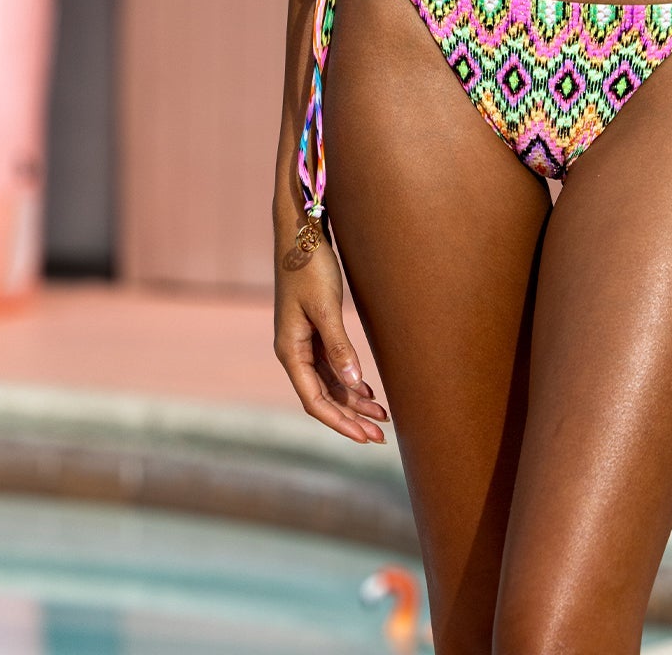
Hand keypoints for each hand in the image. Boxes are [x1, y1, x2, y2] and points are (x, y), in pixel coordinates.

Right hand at [274, 233, 388, 443]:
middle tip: (381, 436)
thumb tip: (353, 383)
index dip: (340, 422)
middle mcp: (294, 351)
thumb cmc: (310, 267)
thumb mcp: (326, 307)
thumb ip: (339, 346)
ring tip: (381, 416)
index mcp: (290, 351)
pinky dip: (349, 380)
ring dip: (353, 400)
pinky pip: (331, 365)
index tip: (365, 437)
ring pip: (329, 382)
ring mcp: (303, 341)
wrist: (300, 233)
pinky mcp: (314, 330)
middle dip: (351, 417)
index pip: (315, 400)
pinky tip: (367, 389)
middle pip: (323, 396)